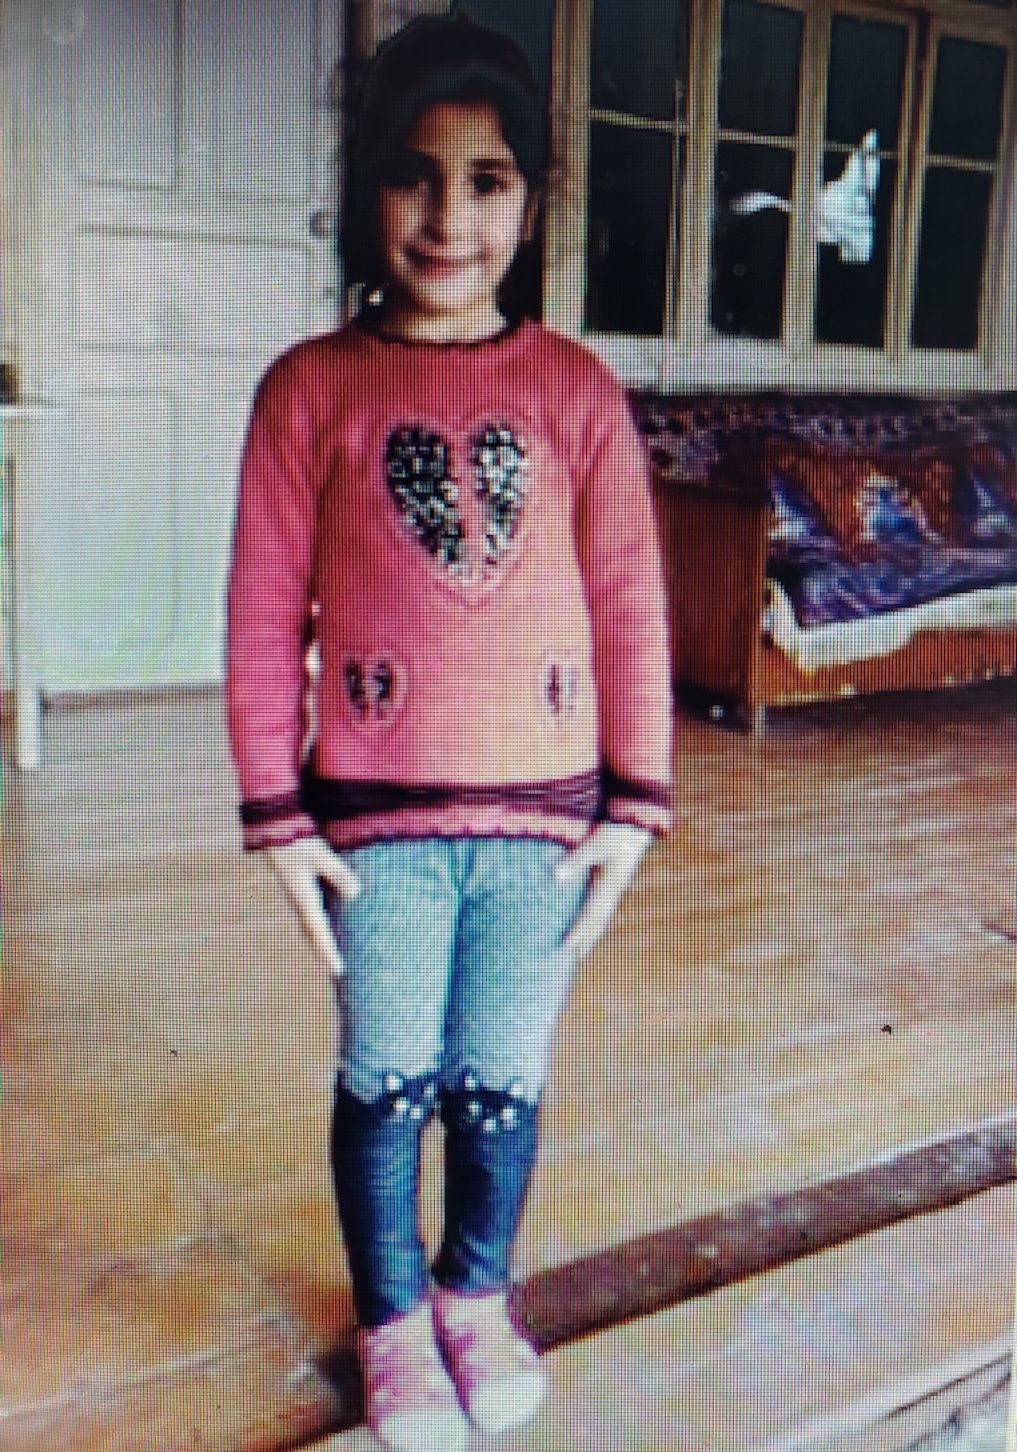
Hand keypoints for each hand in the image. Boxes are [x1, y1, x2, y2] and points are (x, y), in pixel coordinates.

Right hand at [267, 837, 361, 979]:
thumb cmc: (298, 841)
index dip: (329, 952)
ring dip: (320, 943)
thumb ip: (338, 873)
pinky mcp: (297, 888)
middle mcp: (299, 902)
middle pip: (313, 936)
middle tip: (336, 973)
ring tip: (331, 957)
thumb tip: (356, 894)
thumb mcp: (321, 855)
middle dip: (324, 954)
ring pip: (310, 927)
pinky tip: (328, 927)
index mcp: (304, 898)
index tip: (338, 971)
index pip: (319, 932)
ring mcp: (296, 897)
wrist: (274, 830)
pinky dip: (318, 927)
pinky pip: (310, 915)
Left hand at [555, 822, 652, 958]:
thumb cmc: (619, 828)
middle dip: (588, 937)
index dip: (578, 932)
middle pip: (600, 919)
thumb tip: (557, 876)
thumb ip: (577, 858)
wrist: (641, 817)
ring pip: (603, 911)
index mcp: (610, 884)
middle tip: (576, 957)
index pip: (591, 915)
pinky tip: (591, 912)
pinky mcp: (616, 874)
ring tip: (584, 942)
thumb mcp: (597, 841)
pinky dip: (596, 913)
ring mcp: (617, 881)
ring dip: (593, 928)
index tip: (566, 948)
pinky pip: (604, 901)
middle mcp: (615, 887)